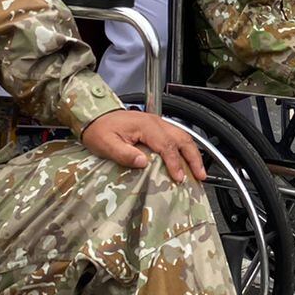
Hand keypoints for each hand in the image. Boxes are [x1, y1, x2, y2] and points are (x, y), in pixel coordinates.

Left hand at [80, 108, 204, 182]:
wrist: (94, 117)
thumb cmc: (99, 130)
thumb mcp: (106, 144)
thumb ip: (124, 154)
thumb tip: (143, 162)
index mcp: (145, 125)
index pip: (166, 145)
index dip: (175, 163)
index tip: (179, 177)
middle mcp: (155, 122)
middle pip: (182, 138)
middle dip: (194, 157)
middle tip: (200, 175)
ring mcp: (157, 123)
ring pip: (182, 136)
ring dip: (192, 153)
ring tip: (199, 171)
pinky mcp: (156, 127)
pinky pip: (176, 137)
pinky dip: (185, 149)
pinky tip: (186, 161)